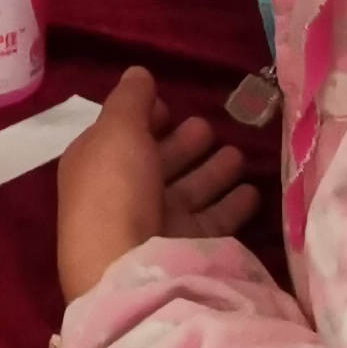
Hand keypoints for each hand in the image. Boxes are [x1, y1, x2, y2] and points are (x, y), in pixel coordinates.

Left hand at [54, 67, 261, 303]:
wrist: (132, 273)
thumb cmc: (116, 192)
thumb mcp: (117, 132)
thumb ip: (130, 100)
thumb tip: (138, 74)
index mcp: (95, 168)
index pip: (120, 137)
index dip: (143, 119)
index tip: (169, 104)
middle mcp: (123, 198)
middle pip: (157, 164)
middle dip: (182, 144)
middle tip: (209, 127)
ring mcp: (156, 227)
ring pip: (188, 192)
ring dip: (212, 172)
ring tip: (238, 153)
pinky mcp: (187, 250)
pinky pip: (214, 221)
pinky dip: (232, 204)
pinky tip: (252, 190)